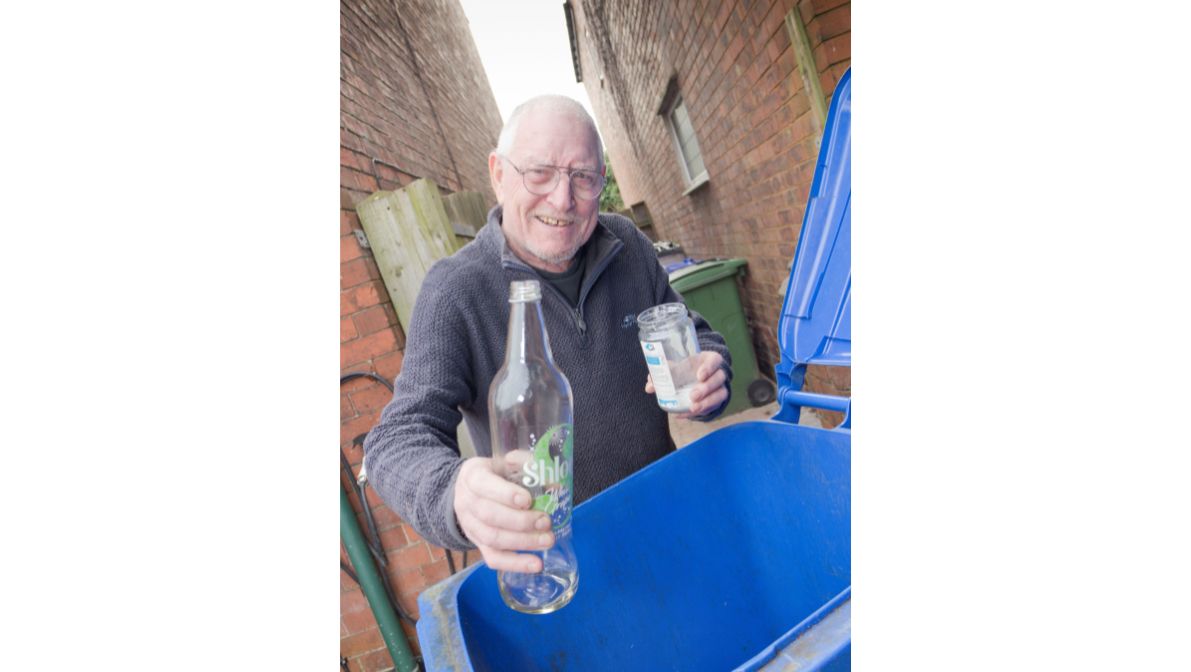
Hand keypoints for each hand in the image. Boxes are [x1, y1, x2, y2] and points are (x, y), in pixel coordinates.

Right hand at [453, 456, 554, 572]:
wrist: (468, 491)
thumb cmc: (493, 475)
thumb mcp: (504, 461)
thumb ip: (525, 464)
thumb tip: (553, 482)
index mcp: (472, 477)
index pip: (484, 486)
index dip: (506, 494)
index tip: (528, 500)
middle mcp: (466, 502)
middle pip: (489, 516)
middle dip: (520, 521)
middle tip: (546, 521)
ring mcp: (470, 526)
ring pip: (493, 539)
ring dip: (523, 542)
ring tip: (547, 540)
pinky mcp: (478, 544)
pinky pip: (493, 559)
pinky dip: (515, 564)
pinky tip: (536, 564)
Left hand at [644, 350, 727, 418]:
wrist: (695, 379)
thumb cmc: (686, 369)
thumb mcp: (676, 368)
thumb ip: (663, 374)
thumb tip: (649, 387)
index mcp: (709, 360)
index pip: (715, 360)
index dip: (709, 367)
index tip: (699, 376)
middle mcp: (717, 373)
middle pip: (718, 378)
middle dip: (706, 388)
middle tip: (693, 395)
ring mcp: (719, 387)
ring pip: (720, 394)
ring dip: (707, 402)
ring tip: (693, 408)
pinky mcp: (717, 400)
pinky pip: (712, 407)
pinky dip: (699, 412)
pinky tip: (684, 415)